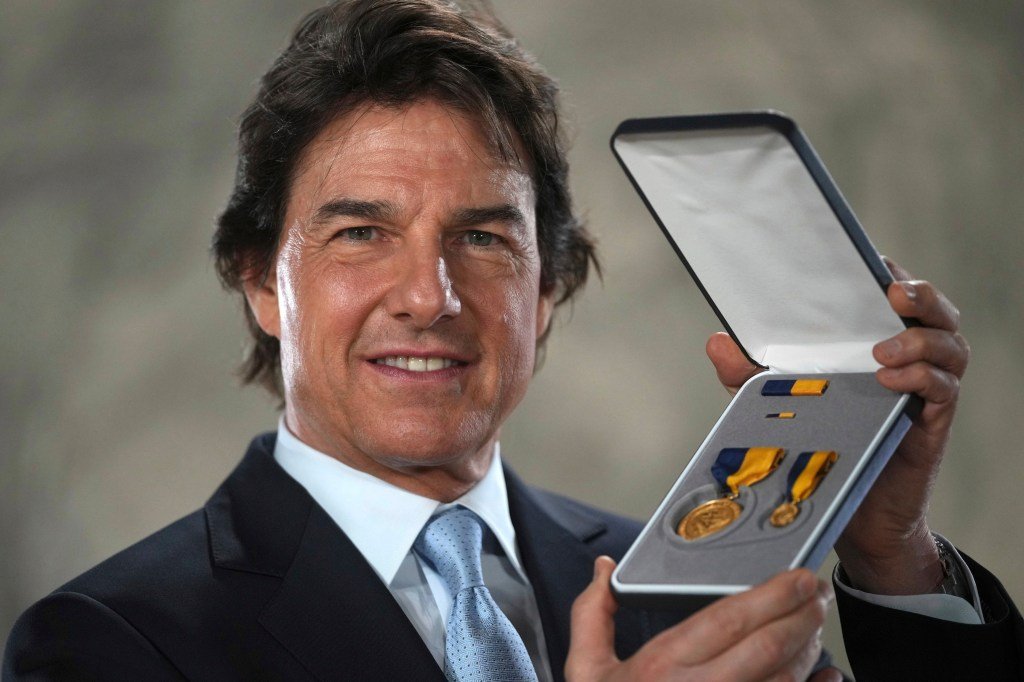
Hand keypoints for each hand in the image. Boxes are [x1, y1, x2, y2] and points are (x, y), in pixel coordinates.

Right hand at [566, 556, 839, 681]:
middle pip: (768, 645)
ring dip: (809, 650)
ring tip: (815, 627)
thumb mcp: (586, 672)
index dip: (774, 594)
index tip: (798, 577)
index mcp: (661, 666)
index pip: (729, 618)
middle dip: (803, 615)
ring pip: (785, 679)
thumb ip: (592, 615)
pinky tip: (826, 677)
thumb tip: (604, 568)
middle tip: (819, 594)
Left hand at [705, 259, 969, 594]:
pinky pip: (944, 387)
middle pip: (933, 309)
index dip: (887, 272)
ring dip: (920, 337)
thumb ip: (750, 374)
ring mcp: (925, 386)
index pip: (889, 295)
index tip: (871, 260)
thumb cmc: (820, 444)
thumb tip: (716, 341)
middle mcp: (907, 356)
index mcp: (871, 341)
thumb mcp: (777, 404)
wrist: (849, 512)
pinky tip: (891, 380)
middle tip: (893, 290)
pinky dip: (922, 376)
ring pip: (949, 343)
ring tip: (881, 349)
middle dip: (920, 292)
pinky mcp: (934, 419)